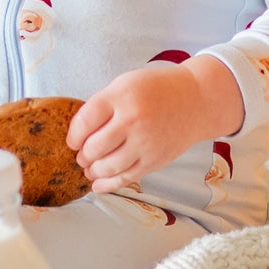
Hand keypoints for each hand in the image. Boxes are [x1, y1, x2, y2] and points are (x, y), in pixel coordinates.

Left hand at [66, 56, 242, 193]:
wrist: (195, 101)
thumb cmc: (156, 90)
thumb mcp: (125, 84)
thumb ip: (101, 105)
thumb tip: (78, 134)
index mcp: (122, 97)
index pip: (84, 122)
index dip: (73, 136)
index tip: (72, 141)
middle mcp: (133, 121)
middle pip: (93, 147)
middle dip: (82, 155)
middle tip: (82, 154)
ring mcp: (145, 143)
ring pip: (107, 167)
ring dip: (92, 170)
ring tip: (90, 167)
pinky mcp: (154, 161)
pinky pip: (125, 178)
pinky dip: (107, 184)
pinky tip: (98, 184)